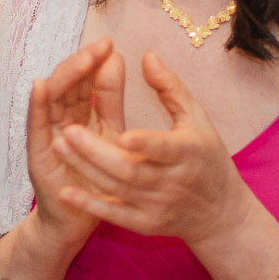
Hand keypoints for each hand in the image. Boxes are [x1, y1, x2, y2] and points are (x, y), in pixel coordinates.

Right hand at [23, 36, 124, 252]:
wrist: (78, 221)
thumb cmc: (96, 178)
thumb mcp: (110, 133)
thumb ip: (110, 99)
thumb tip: (115, 57)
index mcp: (78, 114)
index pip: (84, 80)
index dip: (95, 62)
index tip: (110, 44)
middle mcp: (59, 121)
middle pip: (67, 84)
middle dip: (82, 63)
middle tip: (100, 46)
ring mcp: (46, 136)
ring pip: (50, 98)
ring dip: (65, 77)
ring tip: (82, 60)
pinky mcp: (36, 155)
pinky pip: (34, 126)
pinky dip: (35, 105)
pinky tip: (40, 87)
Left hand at [51, 51, 257, 248]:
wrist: (220, 213)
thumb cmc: (207, 157)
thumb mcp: (197, 119)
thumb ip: (170, 87)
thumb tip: (146, 55)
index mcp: (188, 152)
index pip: (164, 148)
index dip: (144, 143)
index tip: (120, 132)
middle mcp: (173, 182)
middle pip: (131, 170)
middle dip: (97, 152)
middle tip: (67, 131)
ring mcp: (158, 206)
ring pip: (117, 190)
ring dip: (87, 170)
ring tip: (58, 147)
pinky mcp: (146, 224)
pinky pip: (115, 216)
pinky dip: (91, 206)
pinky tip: (67, 193)